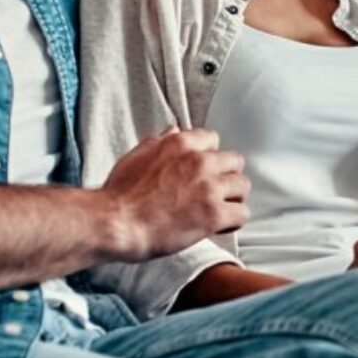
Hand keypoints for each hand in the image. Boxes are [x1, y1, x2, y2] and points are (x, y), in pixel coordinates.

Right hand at [99, 128, 247, 259]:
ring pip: (242, 186)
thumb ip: (160, 142)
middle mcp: (199, 160)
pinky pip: (242, 214)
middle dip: (226, 177)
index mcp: (180, 143)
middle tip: (214, 193)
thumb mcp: (136, 156)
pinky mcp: (214, 214)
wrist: (115, 222)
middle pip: (234, 162)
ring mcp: (209, 186)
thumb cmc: (119, 194)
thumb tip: (174, 130)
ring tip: (218, 211)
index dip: (208, 157)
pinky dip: (232, 222)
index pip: (212, 139)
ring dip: (232, 199)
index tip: (202, 172)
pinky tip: (218, 227)